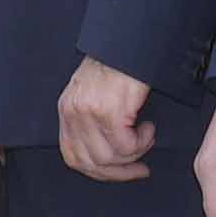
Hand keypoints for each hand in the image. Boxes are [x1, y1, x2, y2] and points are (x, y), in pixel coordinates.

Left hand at [56, 56, 152, 181]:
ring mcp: (89, 113)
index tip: (119, 172)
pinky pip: (126, 145)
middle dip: (119, 172)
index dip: (97, 172)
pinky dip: (142, 142)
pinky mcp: (109, 111)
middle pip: (90, 162)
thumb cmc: (117, 66)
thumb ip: (91, 122)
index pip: (72, 156)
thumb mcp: (92, 93)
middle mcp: (73, 113)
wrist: (129, 44)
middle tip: (140, 169)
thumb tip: (107, 155)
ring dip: (135, 154)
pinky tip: (148, 128)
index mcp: (67, 110)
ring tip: (146, 137)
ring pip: (110, 157)